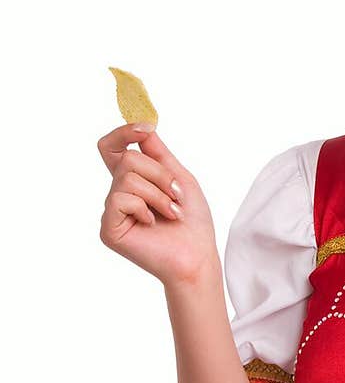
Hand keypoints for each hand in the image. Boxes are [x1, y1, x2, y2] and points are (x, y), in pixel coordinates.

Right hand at [97, 121, 218, 287]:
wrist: (198, 256)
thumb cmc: (193, 223)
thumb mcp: (179, 178)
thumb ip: (158, 153)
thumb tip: (143, 126)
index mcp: (133, 182)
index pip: (113, 148)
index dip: (124, 133)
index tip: (146, 128)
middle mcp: (118, 195)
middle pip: (127, 158)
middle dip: (159, 173)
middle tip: (176, 195)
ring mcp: (112, 212)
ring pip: (127, 177)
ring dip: (158, 193)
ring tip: (171, 213)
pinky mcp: (109, 228)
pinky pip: (121, 198)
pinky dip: (145, 207)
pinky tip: (153, 224)